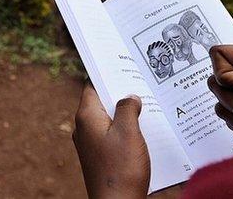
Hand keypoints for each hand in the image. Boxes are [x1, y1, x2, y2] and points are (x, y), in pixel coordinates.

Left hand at [73, 83, 149, 197]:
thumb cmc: (121, 169)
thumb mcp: (128, 132)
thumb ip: (128, 108)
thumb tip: (129, 98)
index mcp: (86, 117)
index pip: (92, 85)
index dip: (106, 73)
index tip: (121, 62)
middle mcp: (84, 129)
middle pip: (102, 101)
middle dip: (121, 93)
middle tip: (142, 82)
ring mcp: (91, 144)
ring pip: (109, 119)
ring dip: (126, 113)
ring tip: (148, 105)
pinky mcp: (101, 157)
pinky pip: (113, 135)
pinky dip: (126, 130)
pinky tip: (144, 131)